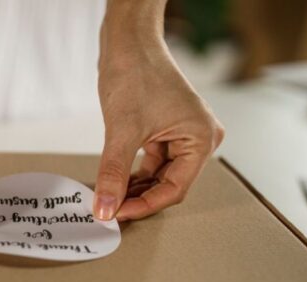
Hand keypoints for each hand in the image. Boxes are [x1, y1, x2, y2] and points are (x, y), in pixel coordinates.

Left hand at [94, 3, 223, 220]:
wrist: (128, 40)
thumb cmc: (135, 73)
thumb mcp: (121, 131)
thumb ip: (113, 174)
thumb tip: (105, 209)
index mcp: (201, 139)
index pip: (175, 188)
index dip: (145, 205)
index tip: (116, 215)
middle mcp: (199, 139)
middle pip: (169, 184)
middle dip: (139, 198)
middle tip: (109, 211)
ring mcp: (183, 134)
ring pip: (158, 175)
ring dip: (134, 188)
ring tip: (108, 199)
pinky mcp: (166, 130)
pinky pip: (151, 162)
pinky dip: (133, 174)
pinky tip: (114, 183)